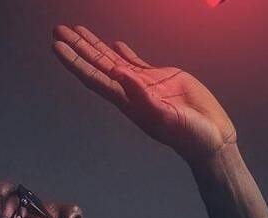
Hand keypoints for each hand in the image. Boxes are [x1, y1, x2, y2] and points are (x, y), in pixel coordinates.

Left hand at [52, 25, 236, 162]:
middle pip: (97, 65)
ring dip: (95, 46)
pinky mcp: (161, 79)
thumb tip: (118, 73)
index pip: (94, 77)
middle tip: (58, 30)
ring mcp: (144, 84)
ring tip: (78, 30)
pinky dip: (124, 52)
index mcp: (128, 101)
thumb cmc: (189, 135)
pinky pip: (136, 62)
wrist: (211, 138)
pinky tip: (114, 44)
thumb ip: (141, 96)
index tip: (57, 46)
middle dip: (78, 47)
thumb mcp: (164, 116)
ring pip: (113, 60)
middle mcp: (130, 91)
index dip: (75, 62)